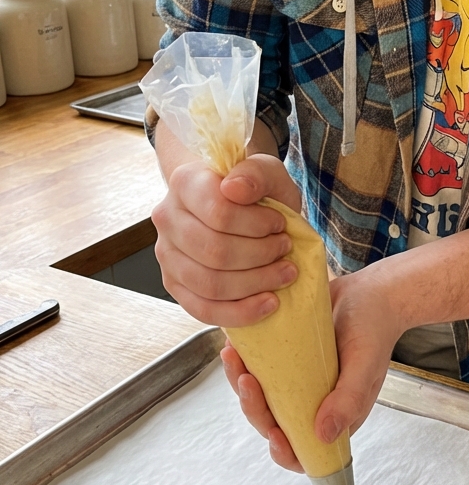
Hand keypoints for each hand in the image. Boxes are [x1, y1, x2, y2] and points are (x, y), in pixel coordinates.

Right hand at [152, 151, 302, 325]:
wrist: (239, 207)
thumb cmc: (254, 191)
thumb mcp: (267, 172)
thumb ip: (256, 173)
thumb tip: (234, 188)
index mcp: (185, 182)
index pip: (219, 213)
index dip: (257, 225)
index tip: (280, 224)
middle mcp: (167, 218)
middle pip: (215, 252)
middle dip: (261, 256)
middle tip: (285, 249)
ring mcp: (166, 255)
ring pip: (210, 284)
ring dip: (256, 283)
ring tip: (284, 273)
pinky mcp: (174, 285)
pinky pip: (203, 310)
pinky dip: (241, 312)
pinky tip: (268, 303)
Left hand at [221, 265, 404, 471]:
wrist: (367, 292)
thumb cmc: (373, 328)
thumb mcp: (365, 365)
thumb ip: (348, 400)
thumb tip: (323, 436)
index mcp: (335, 415)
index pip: (306, 450)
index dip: (286, 451)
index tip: (275, 435)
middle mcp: (312, 403)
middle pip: (273, 422)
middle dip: (254, 407)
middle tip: (246, 380)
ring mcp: (296, 381)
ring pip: (260, 395)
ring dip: (241, 382)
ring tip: (233, 357)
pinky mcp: (285, 360)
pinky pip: (259, 368)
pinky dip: (243, 360)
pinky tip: (234, 344)